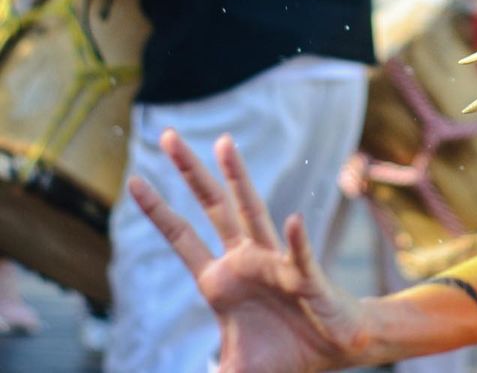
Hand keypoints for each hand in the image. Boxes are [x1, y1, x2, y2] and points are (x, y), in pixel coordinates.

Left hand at [130, 131, 371, 372]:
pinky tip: (292, 220)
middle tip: (167, 135)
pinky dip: (296, 241)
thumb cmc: (283, 352)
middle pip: (212, 207)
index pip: (182, 238)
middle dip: (189, 172)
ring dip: (237, 179)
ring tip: (224, 145)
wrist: (332, 350)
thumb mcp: (232, 371)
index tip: (135, 180)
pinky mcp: (305, 278)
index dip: (158, 211)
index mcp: (222, 279)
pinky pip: (299, 257)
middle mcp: (245, 259)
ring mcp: (274, 263)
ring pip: (253, 212)